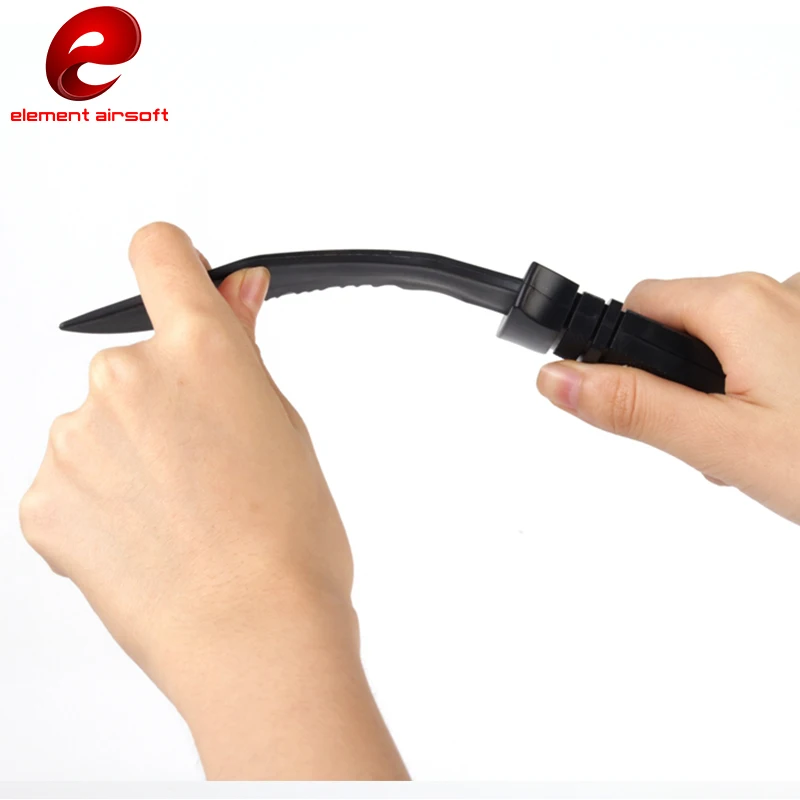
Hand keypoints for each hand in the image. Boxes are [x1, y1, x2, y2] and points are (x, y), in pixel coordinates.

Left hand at [19, 222, 406, 778]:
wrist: (255, 637)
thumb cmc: (291, 542)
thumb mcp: (283, 426)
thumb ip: (243, 348)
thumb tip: (236, 289)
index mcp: (198, 350)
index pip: (159, 253)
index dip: (172, 264)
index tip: (176, 283)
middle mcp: (125, 378)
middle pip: (133, 360)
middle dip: (165, 400)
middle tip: (208, 465)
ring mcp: (74, 439)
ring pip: (100, 425)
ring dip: (130, 455)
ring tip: (181, 514)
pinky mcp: (42, 499)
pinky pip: (70, 480)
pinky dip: (100, 503)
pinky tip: (145, 540)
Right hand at [537, 270, 799, 525]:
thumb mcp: (724, 443)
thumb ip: (636, 408)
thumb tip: (557, 379)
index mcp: (740, 303)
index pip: (639, 304)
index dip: (618, 355)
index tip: (623, 399)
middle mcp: (779, 291)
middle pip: (683, 324)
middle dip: (676, 383)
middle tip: (709, 444)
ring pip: (728, 341)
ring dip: (722, 391)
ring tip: (754, 448)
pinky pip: (770, 349)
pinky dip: (763, 387)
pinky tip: (785, 431)